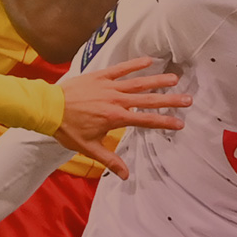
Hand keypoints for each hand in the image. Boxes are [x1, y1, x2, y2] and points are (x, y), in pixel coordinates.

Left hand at [55, 57, 190, 178]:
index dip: (164, 122)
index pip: (146, 121)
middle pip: (148, 100)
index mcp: (115, 118)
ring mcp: (108, 86)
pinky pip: (120, 69)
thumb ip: (110, 160)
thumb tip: (126, 176)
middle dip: (169, 100)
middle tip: (188, 99)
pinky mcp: (100, 76)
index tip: (180, 124)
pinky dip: (134, 64)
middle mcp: (116, 100)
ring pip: (138, 82)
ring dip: (157, 80)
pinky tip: (149, 60)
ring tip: (175, 79)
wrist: (49, 108)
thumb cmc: (68, 129)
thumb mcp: (89, 148)